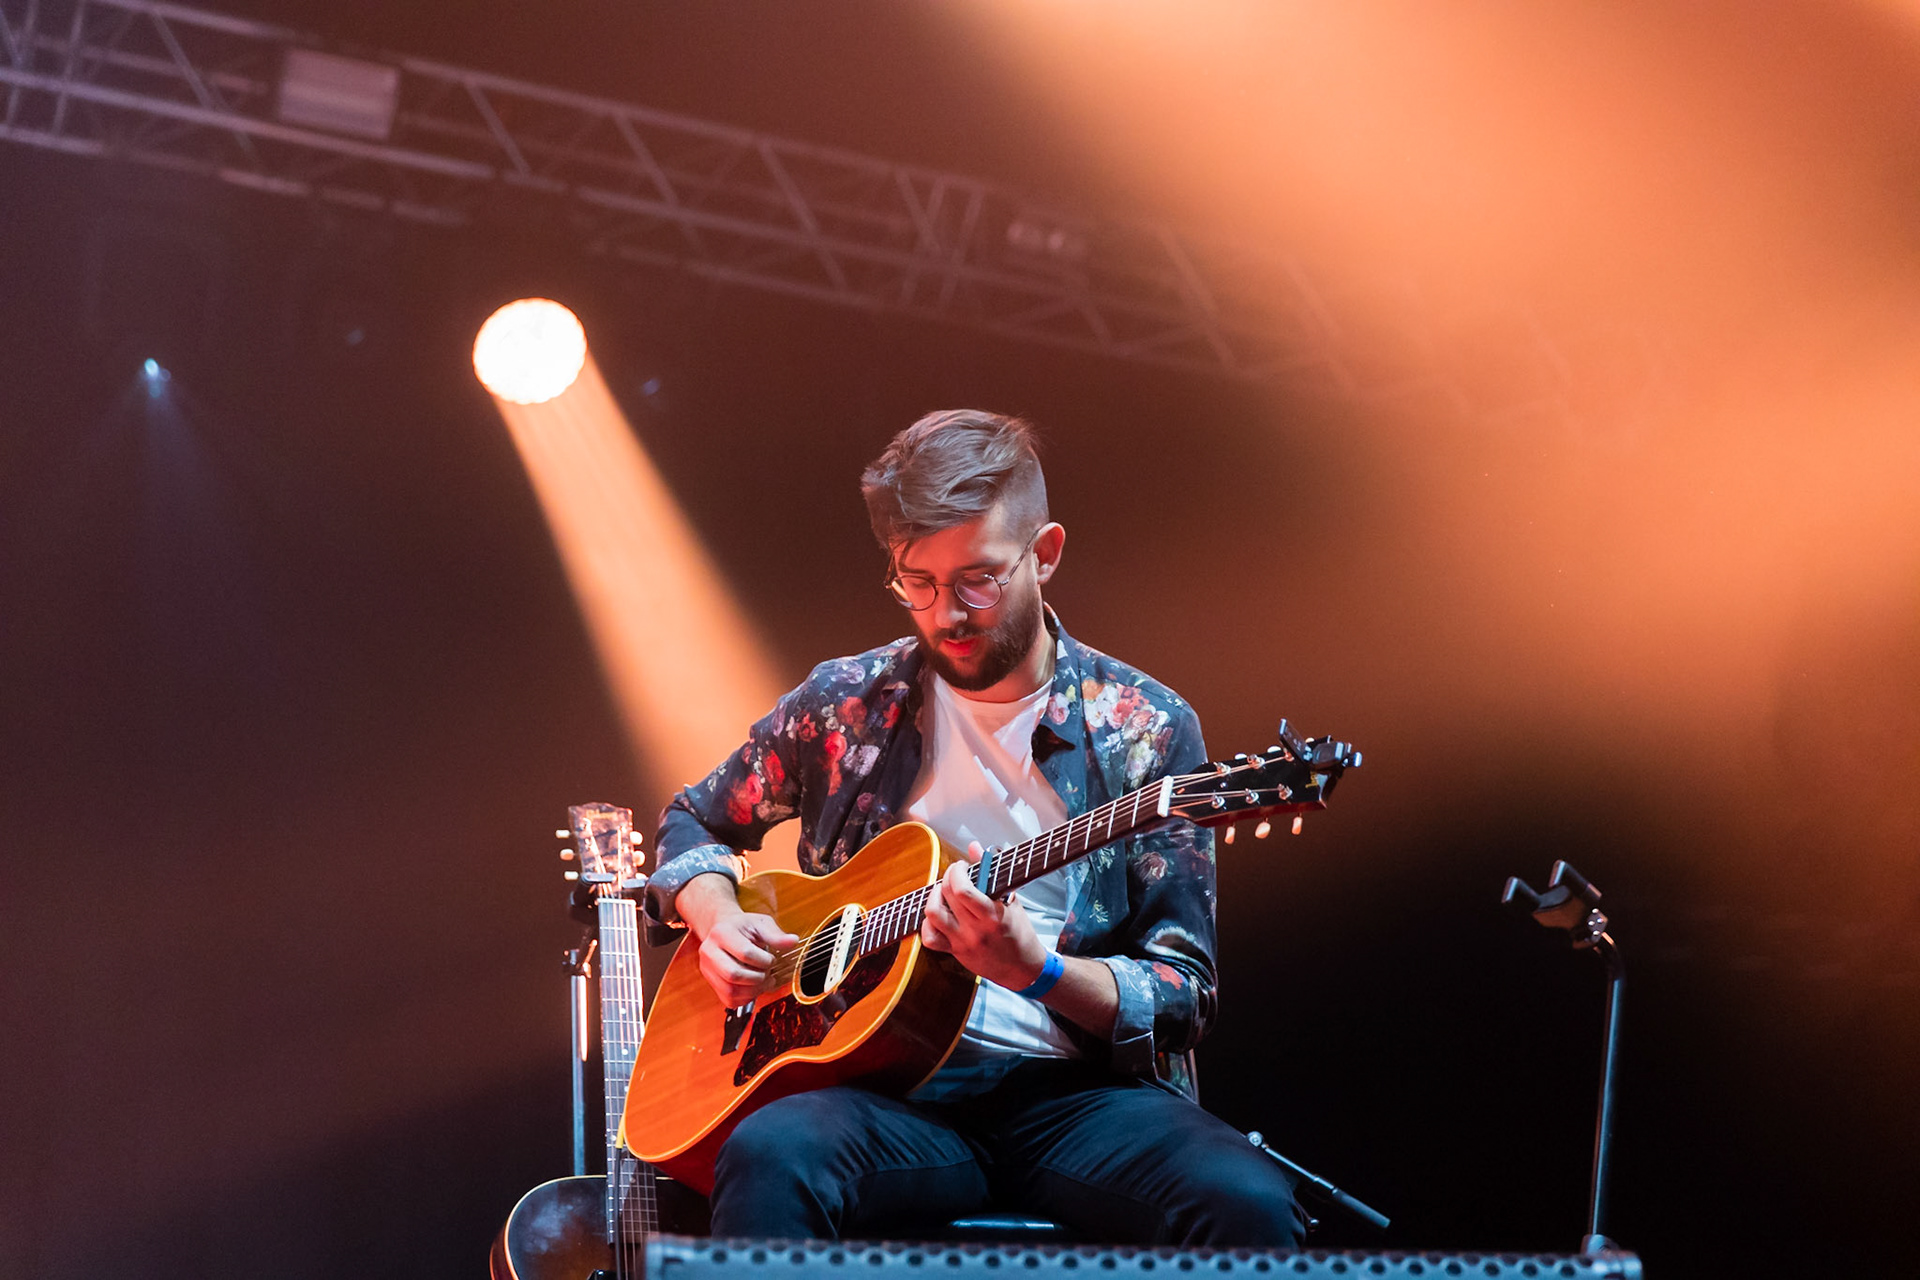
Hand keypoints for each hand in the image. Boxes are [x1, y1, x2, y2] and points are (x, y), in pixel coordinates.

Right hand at [697, 910, 798, 1006]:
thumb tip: (793, 941)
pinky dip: (746, 998)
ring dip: (753, 990)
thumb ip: (776, 934)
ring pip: (730, 990)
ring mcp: (707, 968)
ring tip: (764, 981)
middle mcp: (709, 951)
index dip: (764, 960)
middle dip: (757, 978)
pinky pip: (729, 1000)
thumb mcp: (760, 923)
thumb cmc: (742, 927)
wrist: (724, 931)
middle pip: (733, 974)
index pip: (744, 953)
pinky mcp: (711, 982)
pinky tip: (754, 987)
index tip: (771, 959)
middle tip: (767, 973)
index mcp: (721, 932)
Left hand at [920, 841, 1049, 992]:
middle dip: (948, 876)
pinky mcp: (954, 952)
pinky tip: (939, 914)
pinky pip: (930, 938)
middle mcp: (974, 930)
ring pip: (933, 914)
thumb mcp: (1011, 900)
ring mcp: (962, 942)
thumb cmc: (1019, 931)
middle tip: (955, 873)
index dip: (957, 871)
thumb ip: (991, 872)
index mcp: (992, 916)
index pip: (963, 889)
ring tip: (944, 891)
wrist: (1021, 969)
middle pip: (947, 895)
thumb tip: (974, 846)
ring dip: (935, 896)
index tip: (962, 866)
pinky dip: (928, 923)